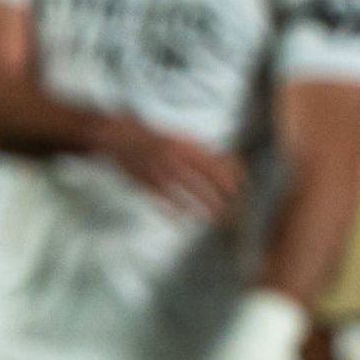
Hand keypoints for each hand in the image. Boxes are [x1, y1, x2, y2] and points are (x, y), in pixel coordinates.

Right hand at [100, 117, 247, 221]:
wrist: (122, 139)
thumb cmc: (156, 139)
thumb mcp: (181, 139)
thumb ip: (201, 151)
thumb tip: (228, 162)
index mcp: (185, 146)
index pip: (213, 163)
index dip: (227, 177)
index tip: (238, 189)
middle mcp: (175, 158)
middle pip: (202, 181)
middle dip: (217, 197)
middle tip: (229, 210)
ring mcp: (161, 172)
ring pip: (185, 194)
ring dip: (201, 208)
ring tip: (214, 219)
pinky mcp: (147, 184)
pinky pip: (164, 200)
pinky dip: (175, 211)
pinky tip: (184, 220)